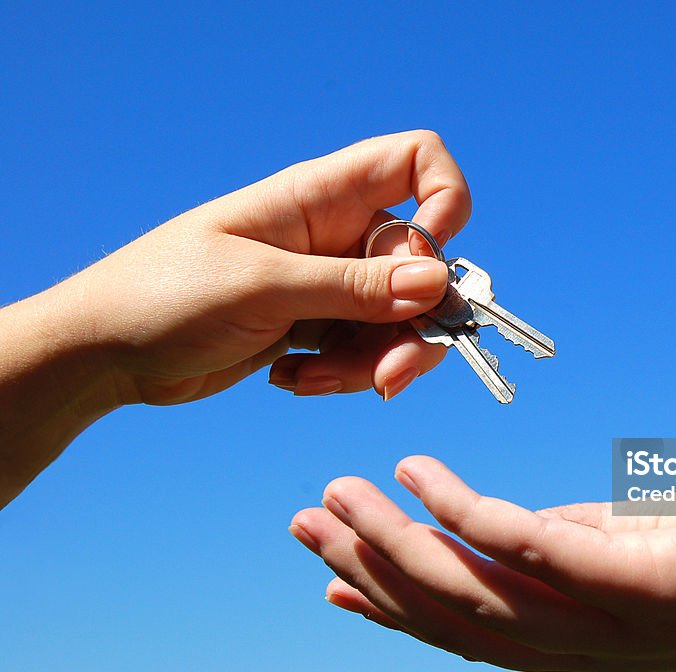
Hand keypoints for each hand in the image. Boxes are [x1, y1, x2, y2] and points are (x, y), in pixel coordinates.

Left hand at [70, 130, 470, 404]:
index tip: (434, 263)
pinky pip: (366, 350)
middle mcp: (335, 234)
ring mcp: (329, 283)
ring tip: (314, 380)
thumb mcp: (261, 287)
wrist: (105, 351)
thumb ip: (351, 288)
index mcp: (320, 196)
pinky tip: (292, 379)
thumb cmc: (163, 295)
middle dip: (413, 326)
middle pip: (421, 266)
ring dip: (375, 360)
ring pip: (400, 318)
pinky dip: (345, 374)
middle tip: (386, 376)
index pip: (415, 163)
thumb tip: (437, 282)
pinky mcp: (318, 326)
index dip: (445, 202)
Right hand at [290, 457, 675, 671]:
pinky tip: (420, 471)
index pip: (465, 634)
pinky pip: (525, 546)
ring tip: (333, 498)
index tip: (330, 581)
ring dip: (391, 546)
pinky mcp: (635, 583)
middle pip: (450, 619)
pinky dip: (459, 510)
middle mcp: (582, 649)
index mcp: (581, 642)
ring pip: (469, 593)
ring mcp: (606, 624)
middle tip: (302, 526)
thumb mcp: (633, 546)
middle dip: (369, 574)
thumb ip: (563, 540)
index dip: (390, 611)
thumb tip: (492, 521)